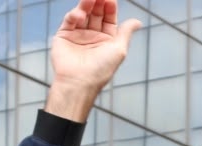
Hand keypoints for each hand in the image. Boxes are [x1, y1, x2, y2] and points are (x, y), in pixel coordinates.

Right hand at [46, 0, 142, 120]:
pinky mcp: (64, 36)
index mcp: (106, 40)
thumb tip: (138, 22)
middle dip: (98, 2)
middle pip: (96, 13)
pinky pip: (69, 21)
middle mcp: (92, 36)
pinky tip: (80, 16)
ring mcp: (78, 35)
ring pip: (82, 14)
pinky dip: (74, 15)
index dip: (110, 7)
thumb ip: (126, 32)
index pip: (109, 17)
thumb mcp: (119, 49)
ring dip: (86, 4)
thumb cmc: (101, 69)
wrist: (79, 82)